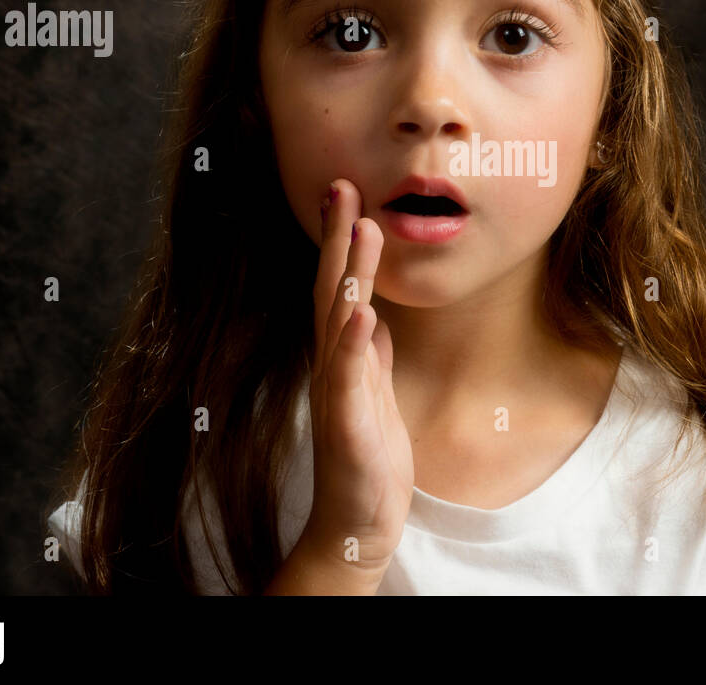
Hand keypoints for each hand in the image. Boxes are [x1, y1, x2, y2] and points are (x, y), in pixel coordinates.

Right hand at [298, 178, 413, 583]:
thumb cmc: (366, 454)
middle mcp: (332, 363)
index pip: (338, 284)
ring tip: (363, 229)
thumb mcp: (373, 391)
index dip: (343, 238)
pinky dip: (355, 343)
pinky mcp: (346, 422)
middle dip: (339, 236)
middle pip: (332, 288)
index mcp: (341, 353)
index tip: (348, 192)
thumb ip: (370, 352)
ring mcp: (337, 390)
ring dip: (350, 275)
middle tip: (344, 186)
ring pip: (340, 321)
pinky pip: (350, 376)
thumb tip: (372, 315)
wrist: (357, 519)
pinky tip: (364, 314)